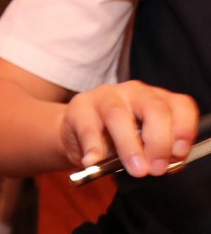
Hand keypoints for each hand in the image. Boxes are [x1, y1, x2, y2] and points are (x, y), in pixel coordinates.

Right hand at [62, 80, 198, 176]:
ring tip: (135, 169)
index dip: (183, 130)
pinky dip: (93, 146)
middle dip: (159, 141)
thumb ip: (156, 152)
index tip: (178, 154)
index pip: (179, 106)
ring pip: (118, 114)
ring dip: (129, 146)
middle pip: (154, 108)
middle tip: (156, 168)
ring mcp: (105, 95)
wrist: (78, 131)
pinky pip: (88, 127)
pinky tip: (94, 161)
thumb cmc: (117, 138)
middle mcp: (135, 92)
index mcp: (157, 100)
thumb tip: (162, 166)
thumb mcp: (143, 144)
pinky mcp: (79, 106)